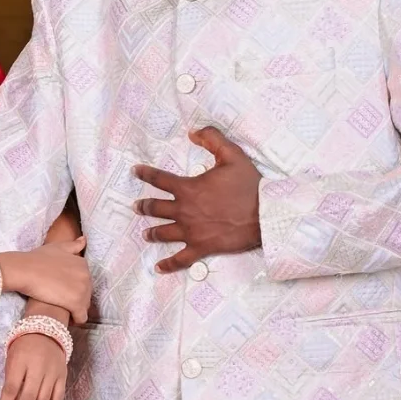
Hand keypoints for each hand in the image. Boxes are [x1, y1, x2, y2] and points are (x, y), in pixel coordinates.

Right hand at [0, 238, 90, 323]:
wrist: (24, 270)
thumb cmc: (37, 259)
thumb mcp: (57, 247)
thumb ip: (72, 245)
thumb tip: (84, 240)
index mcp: (83, 263)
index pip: (85, 281)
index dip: (73, 288)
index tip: (61, 291)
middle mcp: (86, 275)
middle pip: (86, 294)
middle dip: (75, 298)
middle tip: (59, 300)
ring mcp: (83, 290)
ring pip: (84, 306)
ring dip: (74, 309)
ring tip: (60, 309)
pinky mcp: (76, 303)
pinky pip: (81, 317)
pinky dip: (75, 320)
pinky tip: (65, 318)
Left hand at [0, 333, 67, 399]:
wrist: (46, 329)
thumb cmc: (23, 346)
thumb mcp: (12, 359)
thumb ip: (11, 382)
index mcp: (20, 361)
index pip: (11, 389)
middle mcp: (38, 368)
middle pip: (28, 399)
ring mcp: (52, 373)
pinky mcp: (63, 377)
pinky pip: (58, 399)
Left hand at [134, 127, 260, 272]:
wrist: (265, 215)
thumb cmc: (249, 186)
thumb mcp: (232, 155)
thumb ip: (212, 139)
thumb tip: (193, 132)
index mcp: (188, 188)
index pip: (159, 179)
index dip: (145, 174)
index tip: (135, 171)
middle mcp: (184, 211)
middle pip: (156, 208)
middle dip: (144, 206)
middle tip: (136, 206)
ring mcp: (191, 232)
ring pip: (163, 233)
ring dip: (151, 233)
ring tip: (145, 234)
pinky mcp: (202, 248)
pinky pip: (180, 259)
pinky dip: (168, 265)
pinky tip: (158, 268)